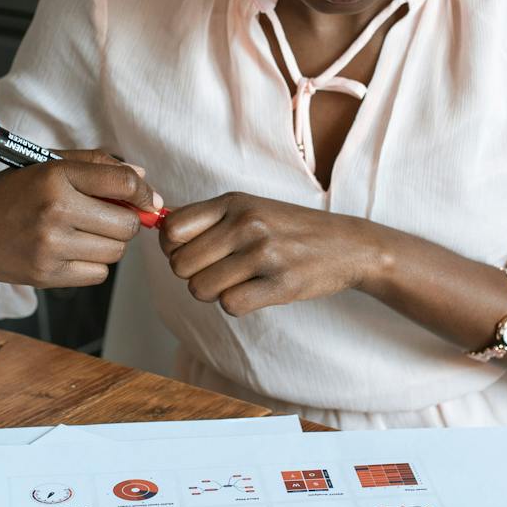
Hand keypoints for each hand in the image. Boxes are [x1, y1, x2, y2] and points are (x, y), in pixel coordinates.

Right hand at [0, 150, 161, 288]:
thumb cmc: (10, 192)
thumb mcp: (46, 164)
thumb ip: (96, 165)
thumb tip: (143, 178)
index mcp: (54, 176)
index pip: (124, 184)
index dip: (145, 193)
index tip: (146, 199)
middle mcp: (54, 210)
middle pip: (127, 224)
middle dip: (127, 220)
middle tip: (111, 216)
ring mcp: (50, 246)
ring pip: (115, 251)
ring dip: (110, 243)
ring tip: (85, 231)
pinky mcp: (46, 274)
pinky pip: (97, 274)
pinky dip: (93, 264)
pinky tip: (72, 250)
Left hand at [157, 193, 382, 315]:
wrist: (348, 245)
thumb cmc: (290, 228)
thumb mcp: (250, 207)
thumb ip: (206, 217)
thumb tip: (159, 224)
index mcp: (234, 202)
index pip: (171, 229)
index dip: (172, 248)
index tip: (190, 253)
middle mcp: (246, 223)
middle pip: (180, 265)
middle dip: (192, 275)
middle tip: (217, 272)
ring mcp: (264, 253)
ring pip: (200, 288)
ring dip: (213, 293)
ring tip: (235, 282)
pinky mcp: (281, 284)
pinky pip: (230, 305)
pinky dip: (235, 305)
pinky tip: (252, 293)